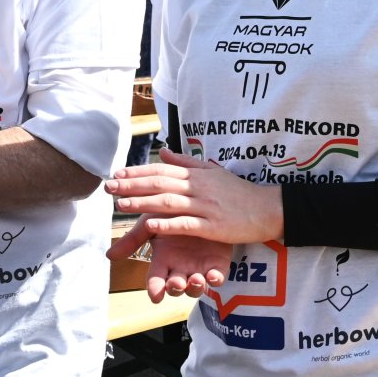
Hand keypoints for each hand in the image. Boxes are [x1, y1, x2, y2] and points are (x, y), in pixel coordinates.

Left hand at [106, 148, 282, 245]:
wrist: (268, 208)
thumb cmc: (239, 192)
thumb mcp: (213, 172)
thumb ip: (186, 161)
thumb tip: (162, 149)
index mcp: (197, 174)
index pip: (162, 169)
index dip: (138, 171)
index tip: (116, 173)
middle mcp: (199, 187)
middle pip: (160, 183)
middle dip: (132, 185)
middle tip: (108, 187)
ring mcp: (206, 206)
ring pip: (169, 202)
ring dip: (143, 203)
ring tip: (121, 205)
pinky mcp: (214, 227)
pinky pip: (187, 224)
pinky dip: (168, 224)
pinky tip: (151, 226)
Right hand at [108, 217, 230, 302]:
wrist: (199, 202)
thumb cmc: (171, 214)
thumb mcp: (151, 223)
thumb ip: (134, 239)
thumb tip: (109, 255)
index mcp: (162, 260)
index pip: (156, 280)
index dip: (155, 289)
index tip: (156, 296)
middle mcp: (179, 268)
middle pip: (176, 287)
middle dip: (176, 288)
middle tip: (177, 284)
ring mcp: (198, 267)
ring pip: (196, 286)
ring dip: (195, 287)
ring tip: (195, 280)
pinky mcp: (216, 263)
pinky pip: (216, 276)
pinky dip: (215, 279)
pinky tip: (213, 276)